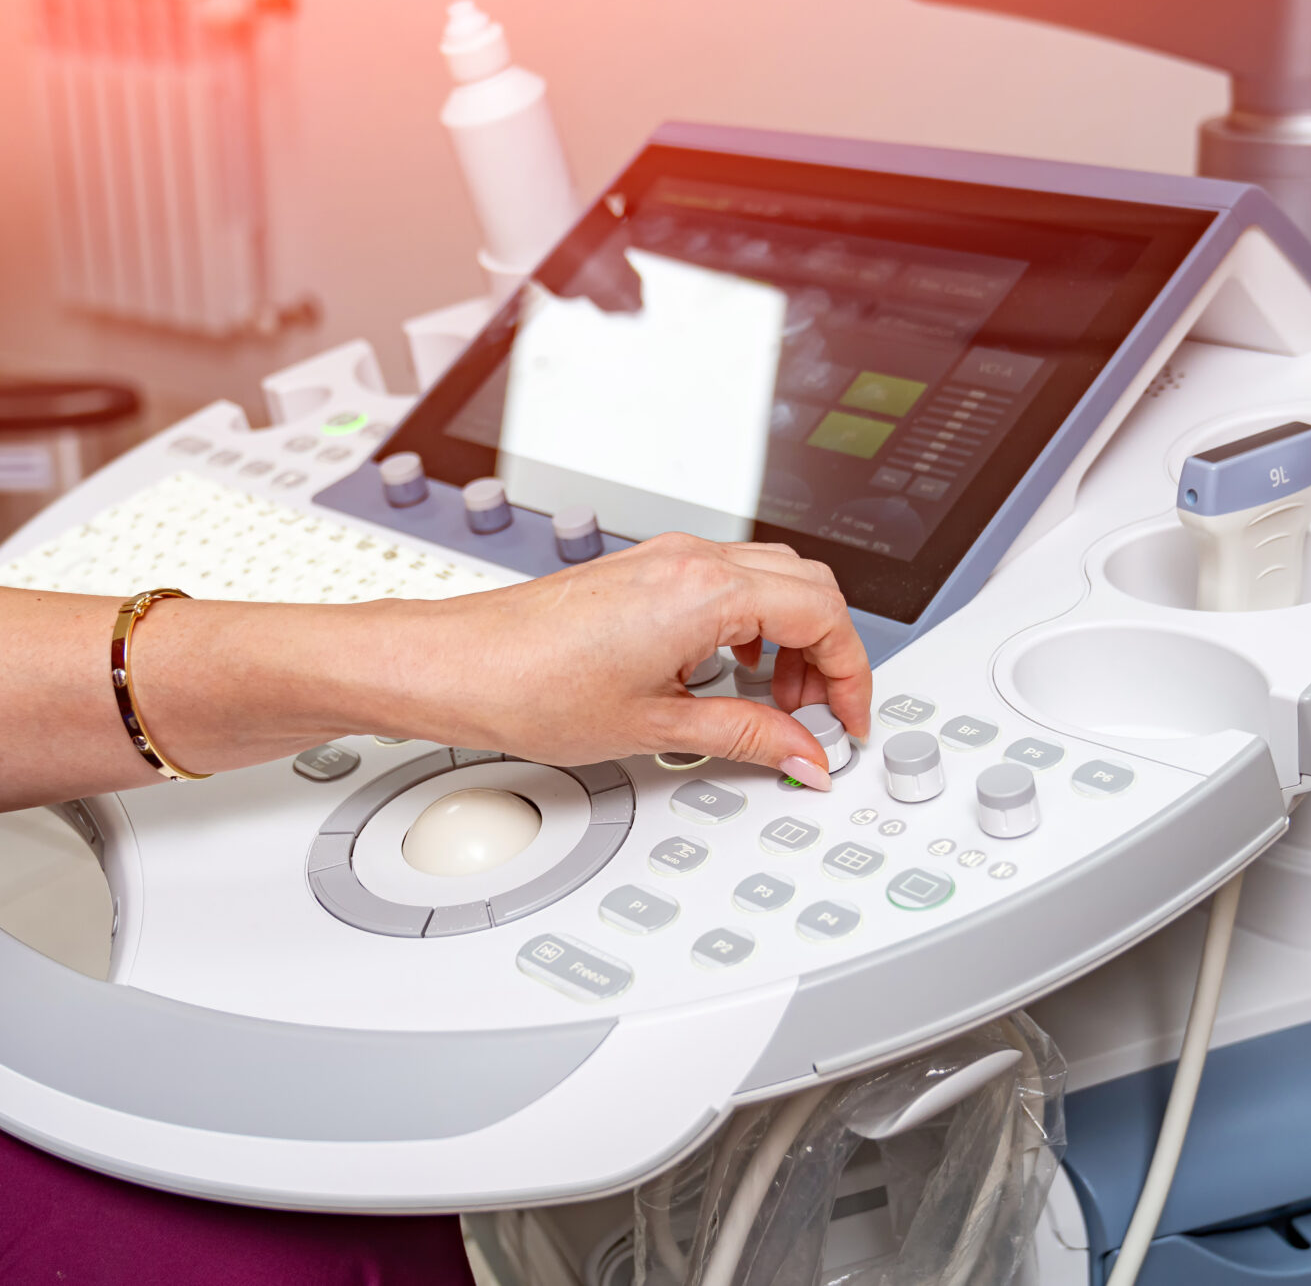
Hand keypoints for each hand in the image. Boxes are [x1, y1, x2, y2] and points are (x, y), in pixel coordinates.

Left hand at [373, 533, 872, 787]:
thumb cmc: (530, 686)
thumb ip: (746, 736)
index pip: (824, 614)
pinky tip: (727, 672)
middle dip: (828, 652)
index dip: (852, 674)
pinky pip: (726, 581)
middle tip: (817, 715)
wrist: (458, 666)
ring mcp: (665, 558)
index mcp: (706, 591)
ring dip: (789, 637)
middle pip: (808, 586)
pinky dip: (750, 623)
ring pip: (770, 579)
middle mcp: (690, 560)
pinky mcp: (642, 570)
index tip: (847, 721)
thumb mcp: (657, 727)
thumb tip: (802, 753)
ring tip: (771, 701)